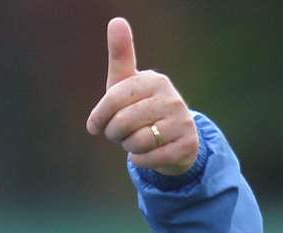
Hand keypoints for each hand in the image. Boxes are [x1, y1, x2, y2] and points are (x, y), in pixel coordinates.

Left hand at [86, 18, 198, 175]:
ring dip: (129, 147)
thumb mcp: (125, 84)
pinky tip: (146, 153)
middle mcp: (172, 98)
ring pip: (137, 142)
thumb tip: (116, 20)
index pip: (113, 99)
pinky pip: (149, 159)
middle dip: (114, 134)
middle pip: (122, 123)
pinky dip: (141, 160)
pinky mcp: (187, 146)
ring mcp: (182, 122)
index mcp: (154, 80)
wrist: (172, 139)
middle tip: (120, 134)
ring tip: (136, 141)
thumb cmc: (139, 108)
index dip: (99, 117)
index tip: (95, 125)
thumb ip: (120, 55)